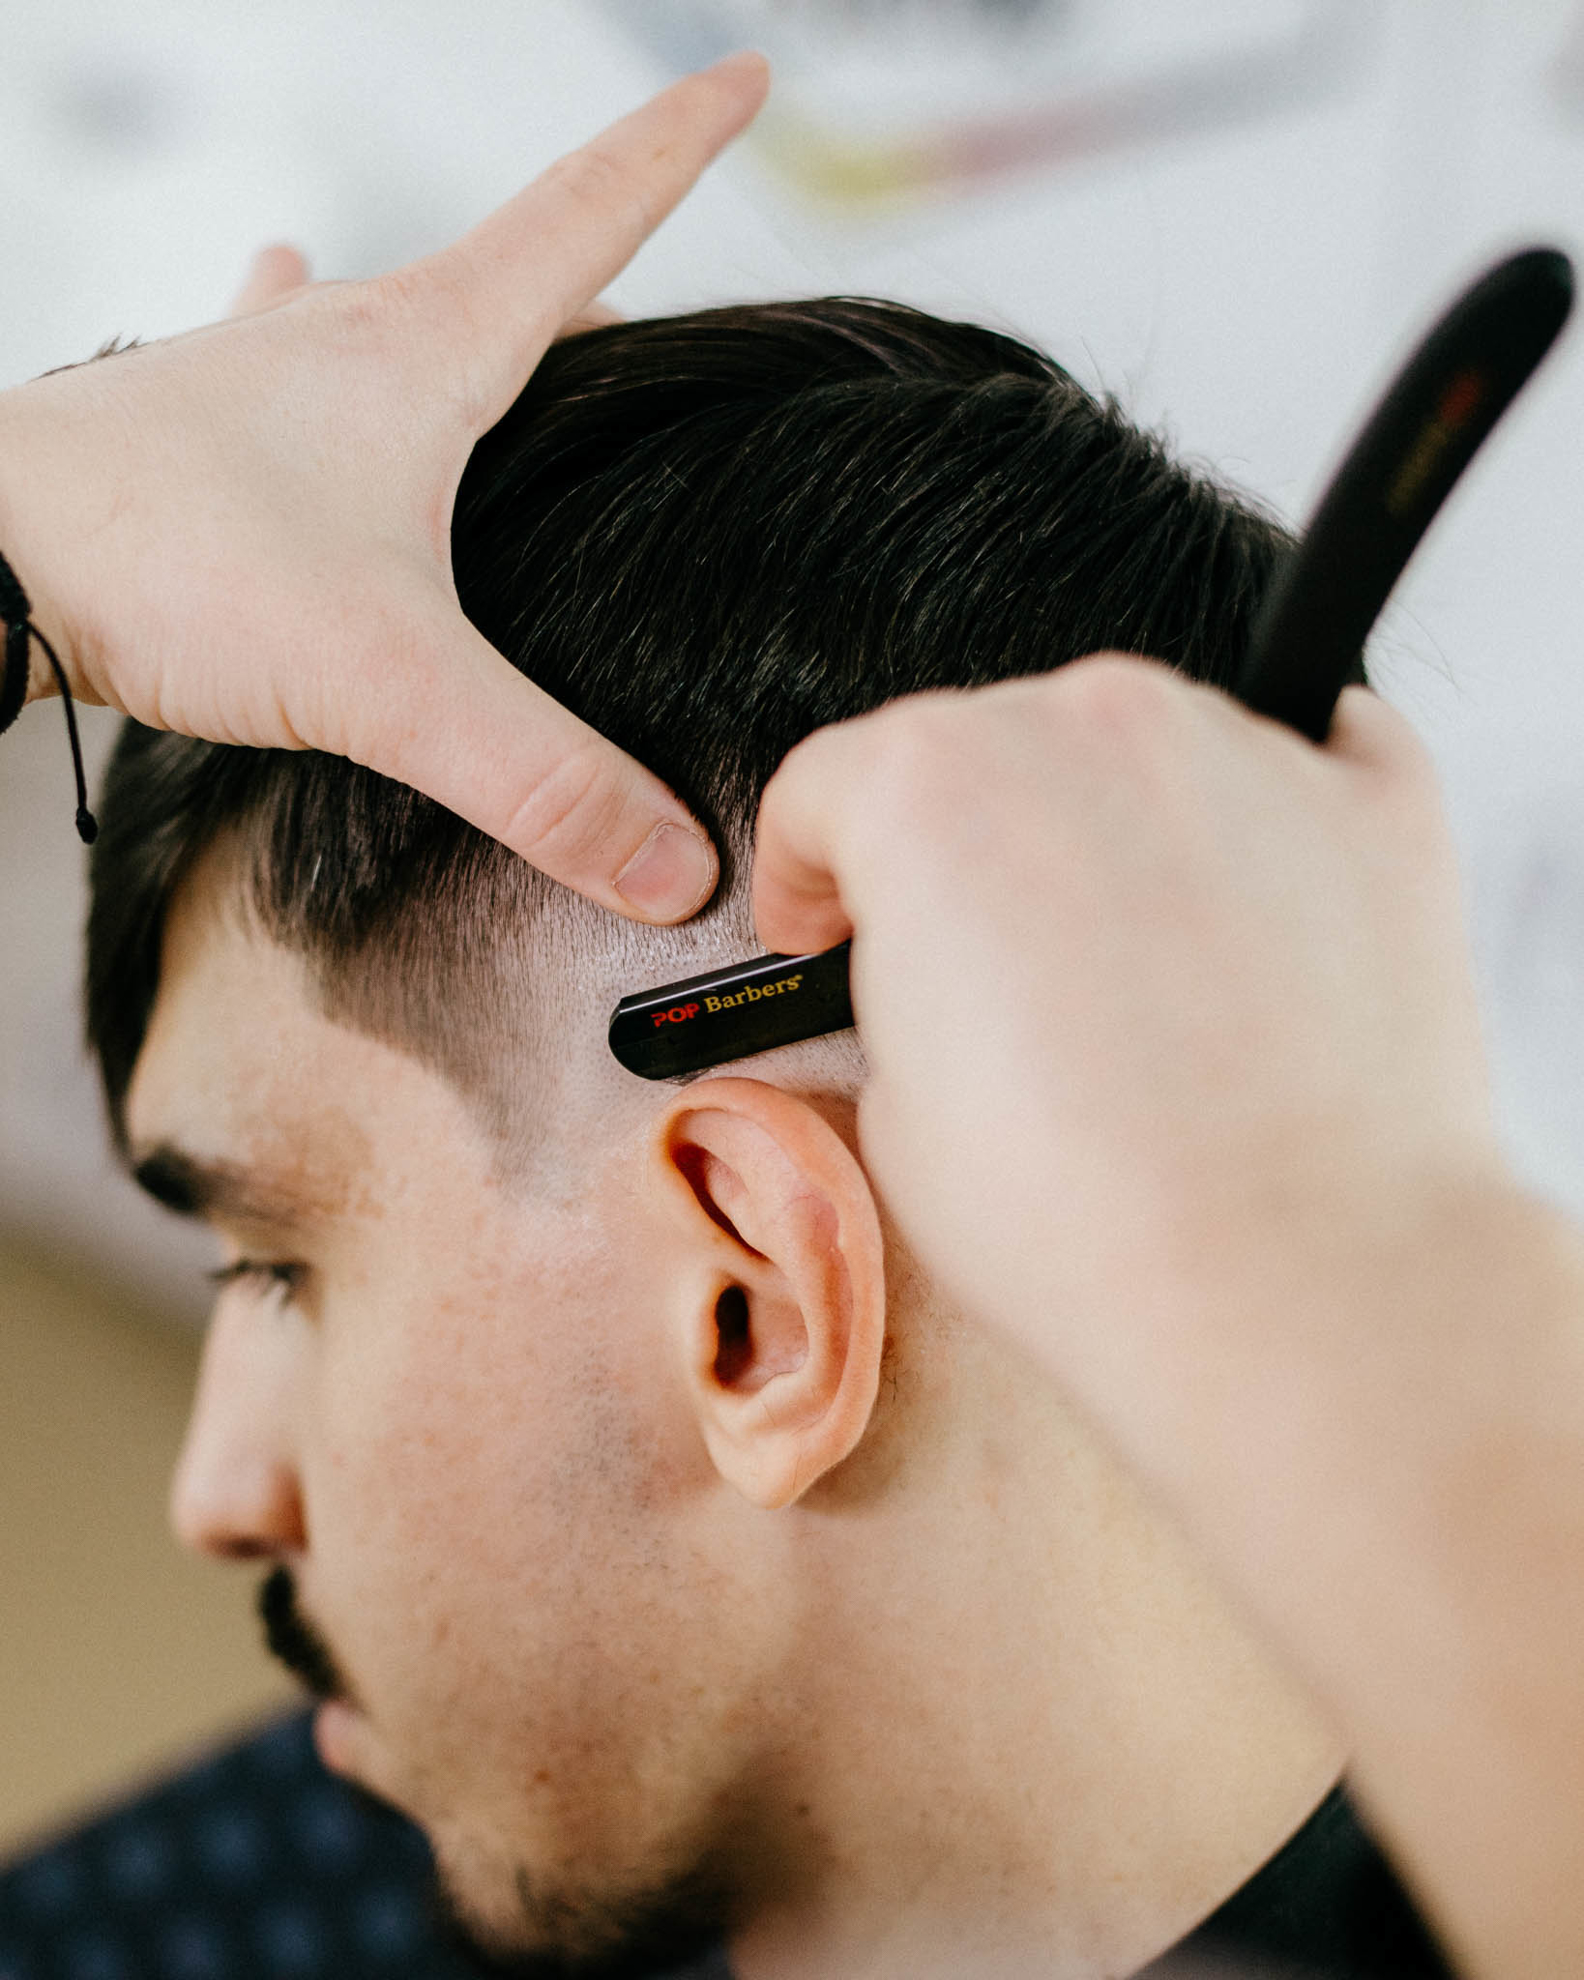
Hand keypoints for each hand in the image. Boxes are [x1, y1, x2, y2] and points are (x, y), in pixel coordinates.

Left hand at [0, 53, 769, 920]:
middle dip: (590, 254)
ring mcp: (259, 372)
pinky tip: (284, 304)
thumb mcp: (386, 682)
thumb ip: (539, 775)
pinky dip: (307, 328)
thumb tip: (679, 862)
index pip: (586, 214)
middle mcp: (346, 339)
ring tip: (503, 314)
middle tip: (647, 266)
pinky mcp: (189, 422)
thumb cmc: (167, 565)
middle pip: (502, 270)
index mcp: (426, 355)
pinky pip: (277, 351)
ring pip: (388, 308)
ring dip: (456, 304)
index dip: (676, 147)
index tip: (747, 72)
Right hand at [752, 656, 1508, 1449]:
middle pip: (985, 748)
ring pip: (1133, 755)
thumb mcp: (896, 1108)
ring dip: (1109, 834)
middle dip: (963, 848)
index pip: (829, 782)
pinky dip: (1264, 823)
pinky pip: (1297, 764)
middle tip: (979, 967)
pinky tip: (1247, 922)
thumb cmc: (1091, 1221)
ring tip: (1132, 976)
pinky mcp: (1370, 804)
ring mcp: (1239, 754)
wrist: (1293, 1284)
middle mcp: (1084, 733)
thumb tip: (942, 974)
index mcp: (931, 790)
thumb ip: (903, 984)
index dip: (807, 864)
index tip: (825, 912)